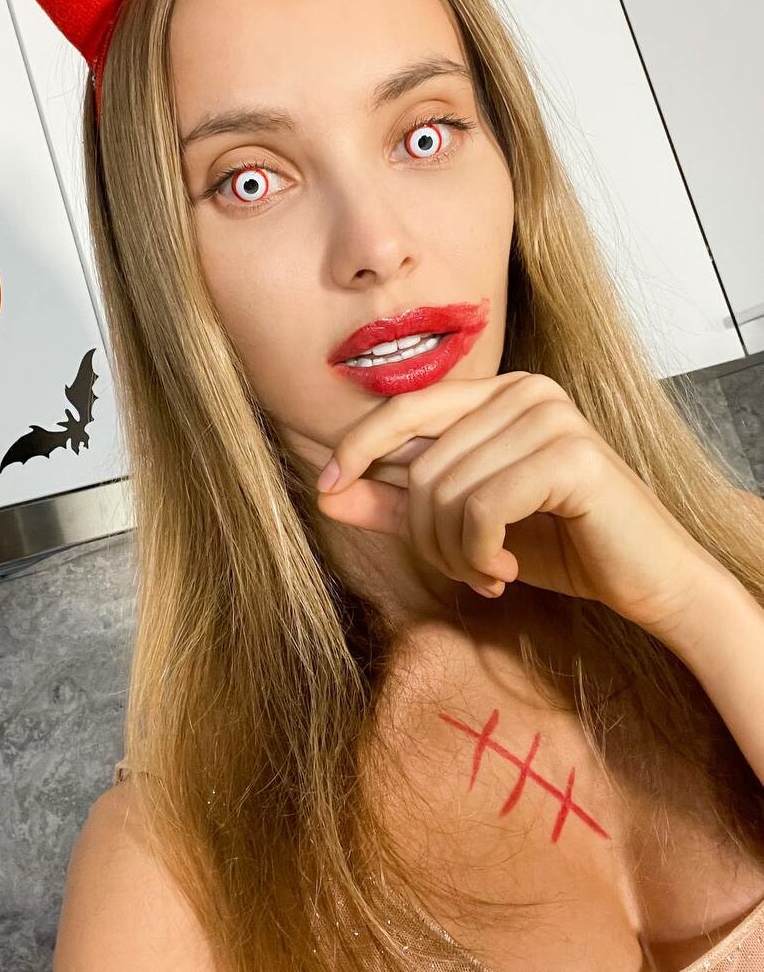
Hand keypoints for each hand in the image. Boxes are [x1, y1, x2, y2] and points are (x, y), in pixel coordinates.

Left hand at [314, 370, 730, 644]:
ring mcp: (551, 418)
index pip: (405, 407)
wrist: (648, 580)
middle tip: (459, 569)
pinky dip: (479, 555)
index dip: (356, 446)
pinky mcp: (571, 457)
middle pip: (422, 463)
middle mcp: (526, 390)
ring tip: (486, 574)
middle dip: (423, 532)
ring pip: (445, 490)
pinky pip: (481, 509)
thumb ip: (397, 503)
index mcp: (500, 393)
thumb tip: (325, 493)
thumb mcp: (464, 524)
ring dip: (452, 552)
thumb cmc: (559, 545)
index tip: (323, 489)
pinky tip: (506, 573)